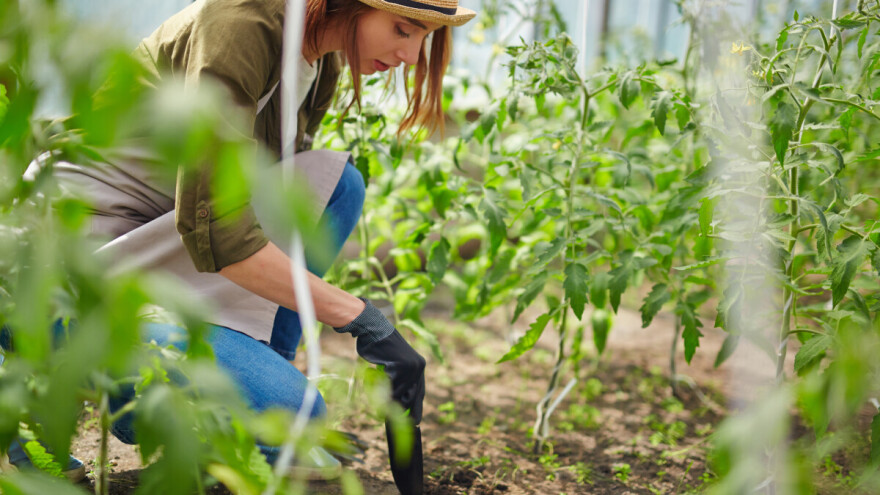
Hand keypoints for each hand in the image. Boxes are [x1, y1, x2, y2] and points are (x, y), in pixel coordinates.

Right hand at [334, 299, 425, 422]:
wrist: (373, 330)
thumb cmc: (379, 348)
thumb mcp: (393, 365)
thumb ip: (400, 380)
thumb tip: (399, 404)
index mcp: (420, 366)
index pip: (420, 393)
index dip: (417, 408)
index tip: (416, 423)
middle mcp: (419, 367)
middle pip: (411, 397)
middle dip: (399, 409)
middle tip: (386, 417)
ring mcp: (411, 367)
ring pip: (399, 394)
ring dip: (385, 398)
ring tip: (374, 394)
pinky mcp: (401, 367)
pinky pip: (391, 388)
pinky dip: (380, 390)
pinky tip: (373, 382)